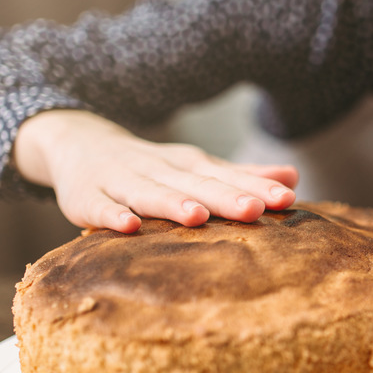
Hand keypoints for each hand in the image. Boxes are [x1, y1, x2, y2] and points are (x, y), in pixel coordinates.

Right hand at [13, 110, 297, 231]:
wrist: (79, 144)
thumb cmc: (152, 166)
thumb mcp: (197, 166)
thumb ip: (242, 175)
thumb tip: (293, 177)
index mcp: (190, 165)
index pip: (228, 176)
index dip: (257, 187)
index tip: (288, 198)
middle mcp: (160, 170)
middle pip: (196, 185)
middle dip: (225, 197)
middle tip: (255, 208)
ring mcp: (122, 182)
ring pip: (150, 193)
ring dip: (173, 203)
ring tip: (197, 215)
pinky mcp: (88, 199)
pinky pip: (101, 209)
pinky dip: (113, 216)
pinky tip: (130, 228)